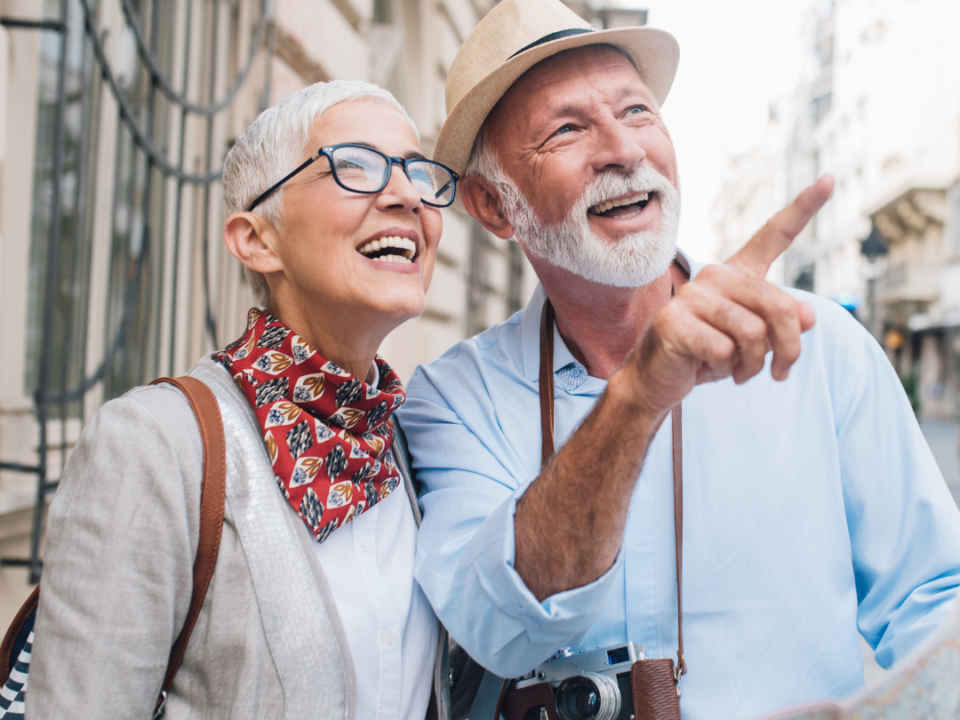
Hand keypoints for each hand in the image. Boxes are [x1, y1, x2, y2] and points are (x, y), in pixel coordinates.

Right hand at [619, 174, 834, 420]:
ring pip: (753, 332)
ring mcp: (691, 296)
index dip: (803, 208)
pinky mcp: (673, 321)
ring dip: (753, 364)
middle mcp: (714, 276)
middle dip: (788, 347)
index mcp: (736, 274)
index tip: (828, 179)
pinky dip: (725, 369)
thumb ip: (782, 324)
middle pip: (779, 306)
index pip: (772, 236)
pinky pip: (724, 350)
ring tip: (738, 371)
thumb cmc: (708, 357)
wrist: (659, 379)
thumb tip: (808, 316)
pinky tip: (707, 368)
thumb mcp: (755, 342)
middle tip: (781, 372)